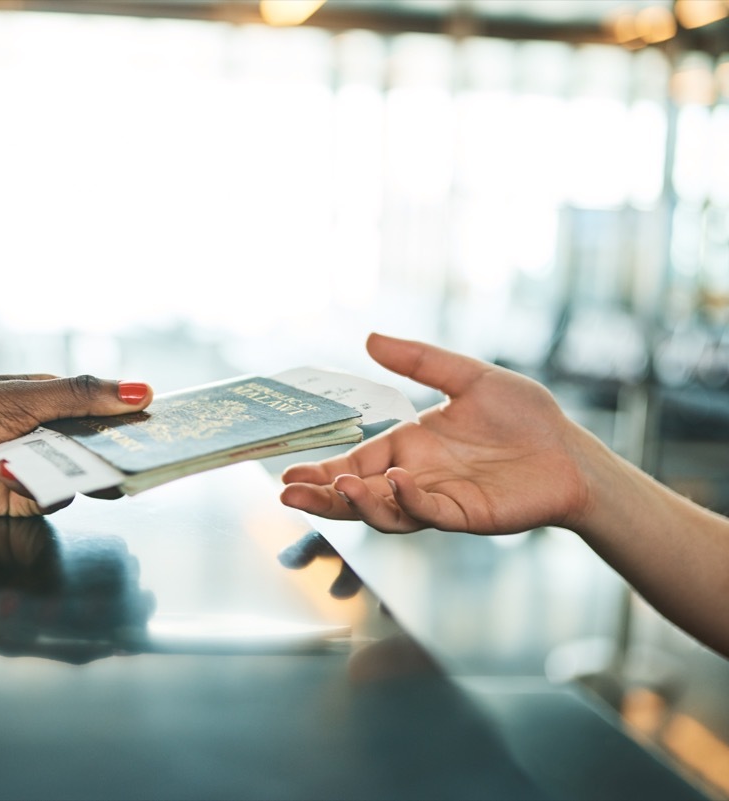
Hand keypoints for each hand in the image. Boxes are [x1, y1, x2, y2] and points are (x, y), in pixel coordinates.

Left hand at [0, 374, 151, 516]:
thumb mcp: (18, 399)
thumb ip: (80, 397)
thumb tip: (141, 389)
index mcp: (49, 399)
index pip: (105, 406)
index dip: (134, 415)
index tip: (165, 426)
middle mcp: (46, 434)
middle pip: (100, 446)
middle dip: (115, 453)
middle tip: (136, 462)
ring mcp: (35, 469)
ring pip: (79, 476)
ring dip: (70, 474)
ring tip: (52, 468)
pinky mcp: (20, 502)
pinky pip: (51, 501)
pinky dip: (38, 491)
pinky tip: (5, 477)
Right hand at [280, 333, 595, 534]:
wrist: (572, 450)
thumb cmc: (524, 417)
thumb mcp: (468, 377)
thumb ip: (419, 361)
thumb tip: (370, 338)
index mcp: (407, 449)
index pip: (352, 465)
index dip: (321, 473)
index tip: (288, 474)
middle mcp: (414, 478)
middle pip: (357, 496)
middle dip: (323, 498)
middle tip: (290, 495)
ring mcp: (438, 500)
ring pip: (386, 512)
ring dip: (360, 504)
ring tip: (341, 486)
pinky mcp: (467, 515)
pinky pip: (430, 512)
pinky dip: (410, 499)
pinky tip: (398, 480)